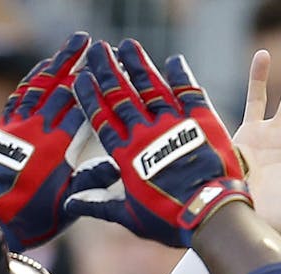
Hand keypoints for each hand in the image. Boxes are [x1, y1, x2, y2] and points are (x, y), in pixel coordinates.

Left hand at [0, 31, 98, 250]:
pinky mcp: (5, 128)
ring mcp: (20, 125)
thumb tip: (114, 165)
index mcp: (59, 147)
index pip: (81, 107)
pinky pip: (20, 95)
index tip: (108, 69)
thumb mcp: (70, 202)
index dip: (95, 86)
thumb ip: (91, 180)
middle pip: (62, 88)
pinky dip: (32, 78)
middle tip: (94, 45)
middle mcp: (39, 129)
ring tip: (73, 44)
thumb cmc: (37, 215)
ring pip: (40, 84)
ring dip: (58, 62)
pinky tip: (42, 67)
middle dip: (79, 63)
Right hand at [66, 39, 248, 246]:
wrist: (210, 214)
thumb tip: (70, 202)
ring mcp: (174, 124)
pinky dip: (180, 75)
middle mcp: (146, 133)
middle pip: (122, 96)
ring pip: (151, 87)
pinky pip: (188, 91)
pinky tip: (173, 61)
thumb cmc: (169, 220)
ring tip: (127, 46)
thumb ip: (99, 204)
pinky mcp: (201, 120)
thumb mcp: (130, 216)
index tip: (80, 78)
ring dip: (138, 65)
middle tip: (98, 50)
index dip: (90, 97)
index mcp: (126, 156)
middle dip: (108, 71)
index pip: (102, 119)